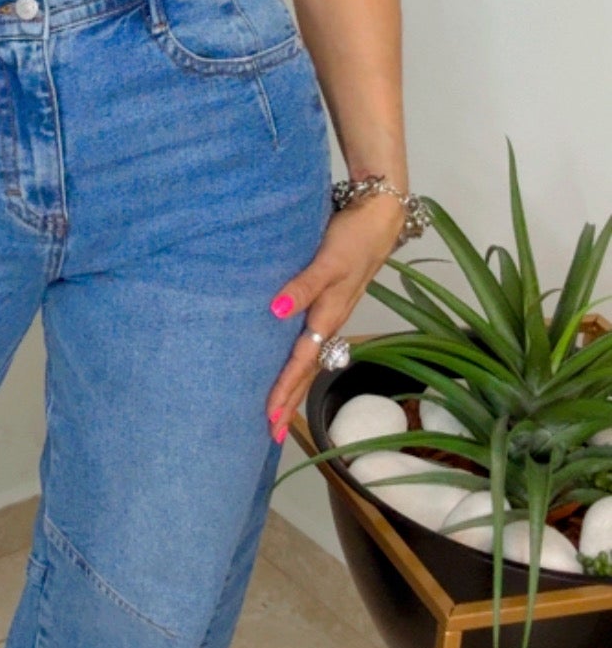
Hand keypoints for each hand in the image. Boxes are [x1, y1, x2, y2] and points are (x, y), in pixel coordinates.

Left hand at [264, 193, 404, 443]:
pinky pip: (312, 340)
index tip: (269, 418)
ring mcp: (332, 312)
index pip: (302, 362)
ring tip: (279, 409)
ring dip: (295, 384)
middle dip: (290, 401)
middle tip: (270, 432)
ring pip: (311, 358)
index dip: (285, 390)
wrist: (379, 215)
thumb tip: (277, 311)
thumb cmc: (354, 237)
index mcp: (329, 315)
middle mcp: (330, 320)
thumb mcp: (329, 260)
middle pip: (307, 370)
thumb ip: (304, 285)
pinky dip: (301, 360)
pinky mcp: (330, 300)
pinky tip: (290, 362)